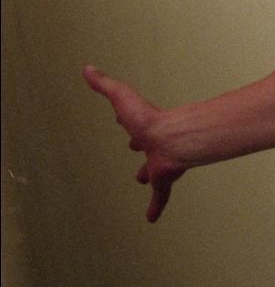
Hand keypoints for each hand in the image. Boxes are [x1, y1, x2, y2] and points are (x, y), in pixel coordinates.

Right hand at [83, 66, 188, 221]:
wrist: (173, 139)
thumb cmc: (149, 118)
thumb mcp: (122, 97)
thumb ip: (106, 84)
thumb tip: (88, 68)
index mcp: (144, 127)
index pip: (134, 122)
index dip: (127, 121)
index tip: (123, 121)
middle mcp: (153, 144)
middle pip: (146, 146)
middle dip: (141, 146)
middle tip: (137, 148)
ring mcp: (160, 162)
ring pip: (155, 170)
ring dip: (149, 174)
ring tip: (143, 179)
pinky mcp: (164, 178)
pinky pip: (161, 195)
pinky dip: (156, 206)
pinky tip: (151, 218)